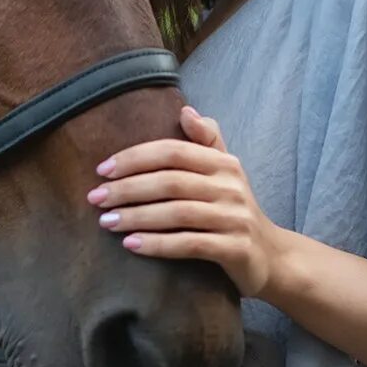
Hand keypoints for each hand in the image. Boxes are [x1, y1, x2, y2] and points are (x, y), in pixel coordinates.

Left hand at [90, 105, 283, 297]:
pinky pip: (190, 244)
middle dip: (127, 188)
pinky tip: (131, 245)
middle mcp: (231, 186)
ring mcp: (235, 218)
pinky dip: (157, 244)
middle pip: (170, 181)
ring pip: (176, 213)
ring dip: (136, 217)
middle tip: (95, 198)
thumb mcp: (225, 172)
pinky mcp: (236, 248)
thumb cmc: (233, 210)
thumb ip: (206, 141)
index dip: (135, 158)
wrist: (271, 256)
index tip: (101, 169)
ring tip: (106, 222)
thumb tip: (185, 109)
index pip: (173, 151)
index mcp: (223, 163)